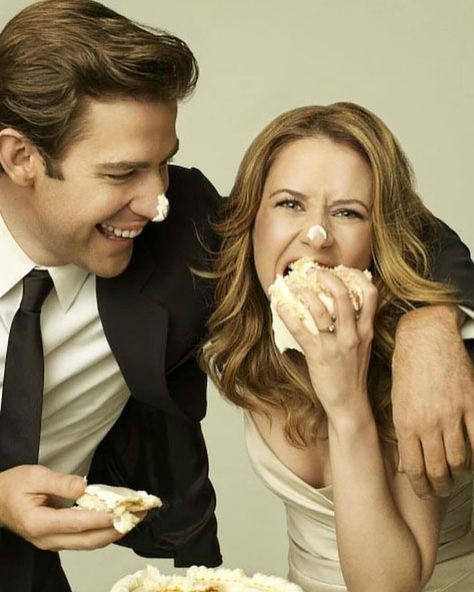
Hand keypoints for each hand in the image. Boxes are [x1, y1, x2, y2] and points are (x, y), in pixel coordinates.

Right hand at [0, 465, 125, 550]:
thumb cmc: (13, 487)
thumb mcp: (35, 476)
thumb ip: (61, 481)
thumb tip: (84, 486)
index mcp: (39, 523)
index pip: (78, 523)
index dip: (104, 517)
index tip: (124, 510)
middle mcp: (47, 539)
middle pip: (88, 540)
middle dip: (117, 529)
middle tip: (139, 514)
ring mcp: (52, 542)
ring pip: (88, 543)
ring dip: (113, 532)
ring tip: (134, 517)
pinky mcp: (56, 540)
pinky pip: (83, 539)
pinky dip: (102, 531)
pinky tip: (115, 520)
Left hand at [276, 269, 377, 416]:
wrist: (350, 404)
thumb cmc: (352, 374)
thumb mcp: (362, 346)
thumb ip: (355, 325)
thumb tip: (338, 303)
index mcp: (366, 330)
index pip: (370, 294)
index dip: (357, 276)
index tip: (343, 269)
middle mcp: (353, 335)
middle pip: (343, 295)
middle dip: (328, 277)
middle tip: (315, 271)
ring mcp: (336, 345)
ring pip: (320, 310)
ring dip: (304, 293)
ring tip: (295, 287)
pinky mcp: (318, 356)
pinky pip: (300, 329)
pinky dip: (287, 313)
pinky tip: (279, 305)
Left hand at [392, 305, 473, 497]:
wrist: (426, 336)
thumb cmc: (407, 367)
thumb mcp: (396, 400)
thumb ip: (401, 432)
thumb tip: (404, 463)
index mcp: (405, 422)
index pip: (412, 468)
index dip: (420, 487)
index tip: (424, 492)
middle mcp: (427, 423)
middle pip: (437, 469)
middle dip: (441, 485)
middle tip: (442, 488)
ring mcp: (451, 414)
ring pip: (459, 459)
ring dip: (459, 472)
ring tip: (457, 474)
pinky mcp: (470, 404)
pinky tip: (473, 458)